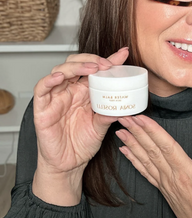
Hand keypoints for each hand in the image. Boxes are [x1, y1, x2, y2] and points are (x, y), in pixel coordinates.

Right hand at [32, 48, 128, 204]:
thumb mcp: (101, 127)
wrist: (68, 164)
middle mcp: (71, 91)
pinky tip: (60, 77)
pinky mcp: (43, 107)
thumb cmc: (82, 143)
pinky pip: (42, 89)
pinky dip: (49, 80)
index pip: (96, 71)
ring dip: (76, 66)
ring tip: (91, 68)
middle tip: (106, 64)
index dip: (109, 60)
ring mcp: (57, 97)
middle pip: (77, 64)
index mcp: (86, 93)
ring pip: (61, 70)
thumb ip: (109, 115)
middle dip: (92, 60)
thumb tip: (124, 108)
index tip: (123, 54)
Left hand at [116, 115, 191, 217]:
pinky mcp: (162, 189)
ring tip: (121, 130)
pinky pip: (145, 172)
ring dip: (132, 143)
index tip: (142, 118)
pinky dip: (133, 160)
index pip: (167, 146)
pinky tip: (125, 151)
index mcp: (187, 173)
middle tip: (125, 118)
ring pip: (145, 159)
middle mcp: (172, 177)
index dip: (153, 131)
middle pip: (151, 150)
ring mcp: (165, 184)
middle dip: (137, 132)